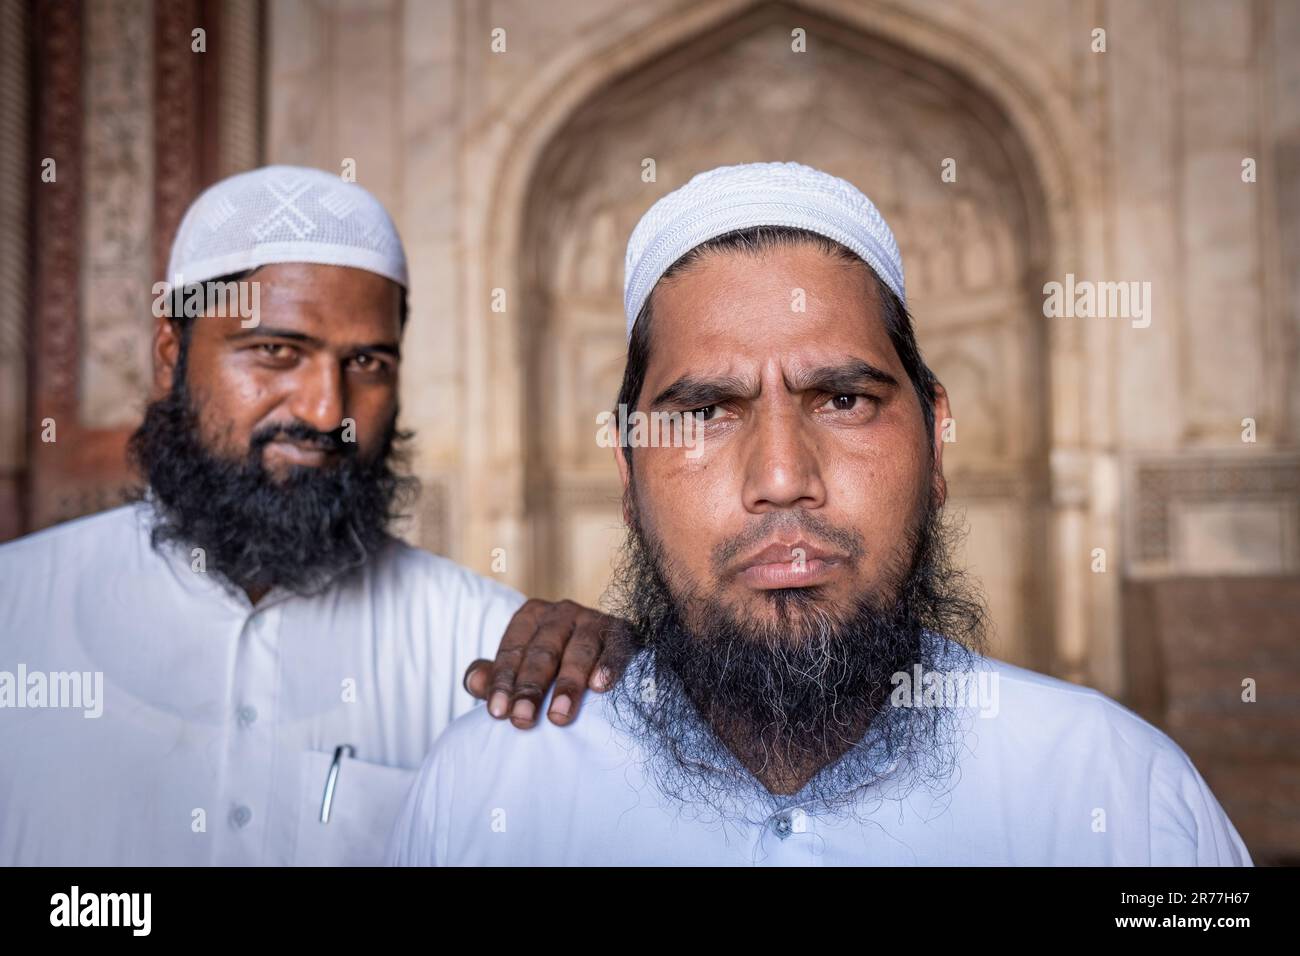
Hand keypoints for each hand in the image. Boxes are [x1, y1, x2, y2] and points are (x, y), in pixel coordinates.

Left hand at [463, 598, 627, 728]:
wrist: (605, 649)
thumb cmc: (554, 664)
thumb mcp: (521, 667)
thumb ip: (495, 676)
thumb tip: (473, 682)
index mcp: (531, 617)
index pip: (512, 650)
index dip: (502, 682)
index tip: (497, 713)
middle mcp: (560, 612)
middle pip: (542, 652)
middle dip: (531, 688)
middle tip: (523, 721)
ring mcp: (592, 619)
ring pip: (578, 651)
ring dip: (568, 684)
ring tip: (559, 715)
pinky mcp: (620, 631)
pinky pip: (614, 648)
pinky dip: (607, 666)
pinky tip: (600, 687)